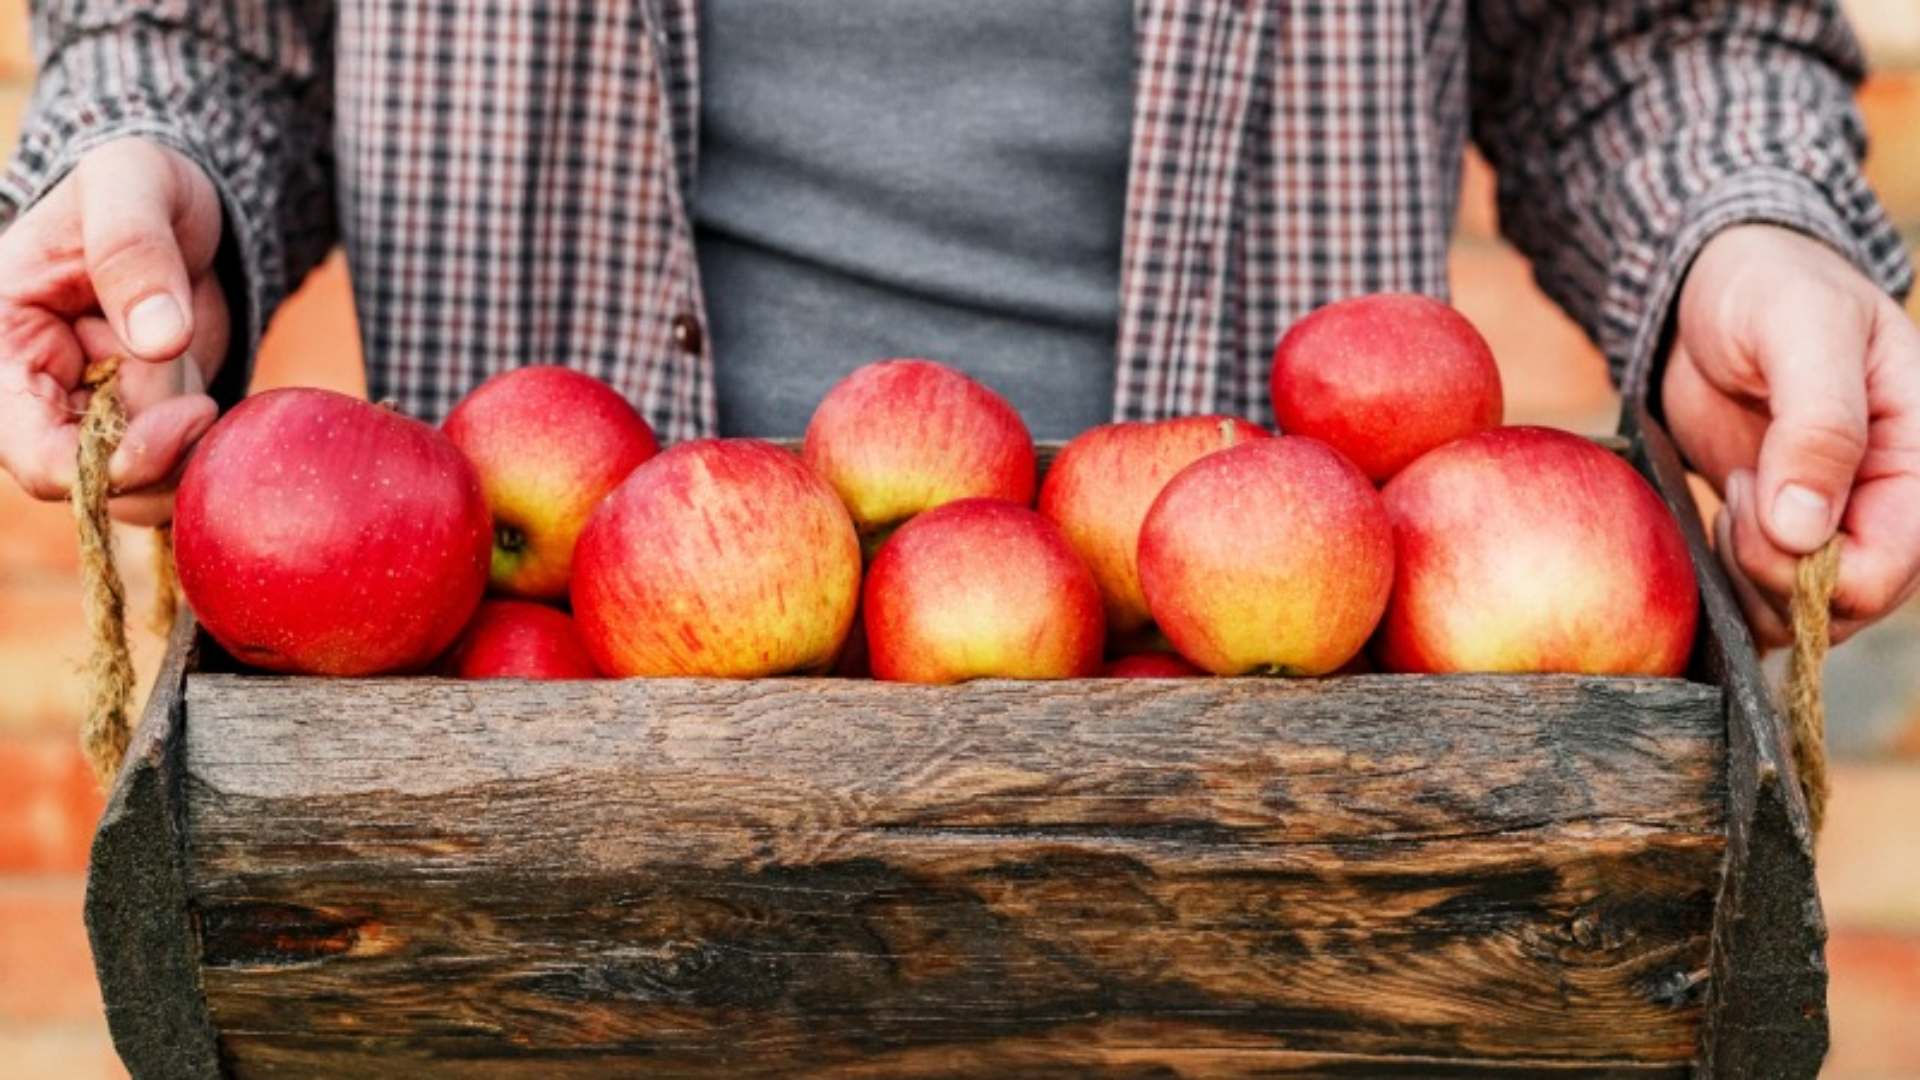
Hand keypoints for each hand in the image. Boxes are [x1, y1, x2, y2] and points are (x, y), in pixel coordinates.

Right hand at [0, 137, 228, 524]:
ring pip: (138, 488)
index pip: (35, 453)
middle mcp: (33, 394)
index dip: (115, 460)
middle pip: (94, 484)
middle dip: (162, 458)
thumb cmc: (136, 180)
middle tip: (208, 408)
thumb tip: (159, 339)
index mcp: (1, 343)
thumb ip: (134, 249)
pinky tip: (212, 403)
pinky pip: (171, 471)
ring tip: (197, 376)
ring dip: (187, 451)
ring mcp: (86, 416)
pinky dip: (204, 450)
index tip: (193, 416)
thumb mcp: (132, 186)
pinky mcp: (136, 425)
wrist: (178, 200)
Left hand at [1664, 224, 1919, 646]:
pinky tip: (1718, 520)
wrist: (1717, 288)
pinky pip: (1764, 602)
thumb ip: (1816, 425)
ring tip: (1732, 492)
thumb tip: (1805, 529)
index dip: (1812, 565)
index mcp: (1919, 458)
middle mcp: (1887, 505)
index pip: (1886, 570)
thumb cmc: (1773, 288)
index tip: (1754, 496)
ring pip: (1802, 614)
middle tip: (1735, 491)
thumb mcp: (1801, 329)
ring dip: (1747, 576)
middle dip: (1773, 569)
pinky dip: (1729, 582)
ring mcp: (1837, 526)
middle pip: (1843, 605)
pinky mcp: (1785, 536)